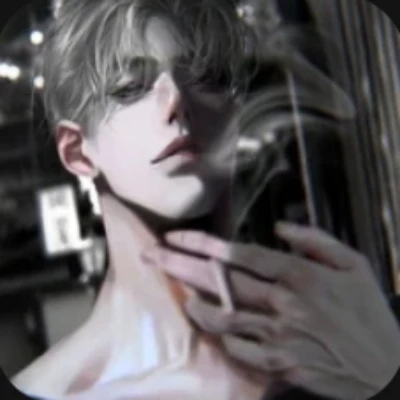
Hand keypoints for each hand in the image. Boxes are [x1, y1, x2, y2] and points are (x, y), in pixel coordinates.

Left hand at [142, 223, 399, 399]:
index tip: (175, 237)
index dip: (203, 243)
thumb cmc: (369, 313)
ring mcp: (278, 334)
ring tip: (178, 293)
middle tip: (152, 255)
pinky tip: (211, 324)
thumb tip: (280, 226)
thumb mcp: (354, 265)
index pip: (240, 254)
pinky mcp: (278, 361)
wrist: (386, 368)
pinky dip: (221, 334)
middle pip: (220, 281)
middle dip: (180, 265)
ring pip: (222, 316)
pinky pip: (238, 346)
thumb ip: (316, 240)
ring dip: (195, 303)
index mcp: (300, 274)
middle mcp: (283, 302)